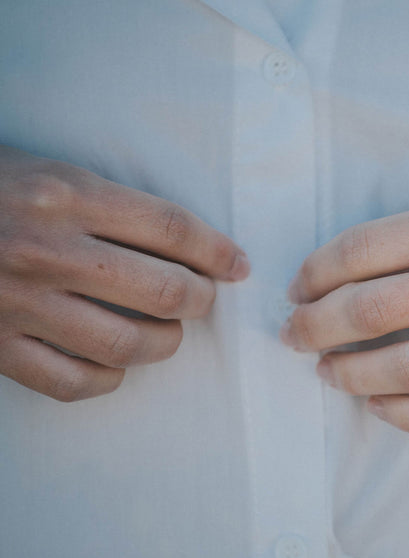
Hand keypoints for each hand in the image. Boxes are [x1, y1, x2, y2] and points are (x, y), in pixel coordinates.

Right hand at [0, 146, 249, 400]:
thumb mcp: (55, 175)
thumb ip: (117, 207)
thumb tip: (188, 248)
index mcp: (67, 195)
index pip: (171, 228)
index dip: (217, 251)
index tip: (238, 265)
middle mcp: (48, 250)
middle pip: (163, 291)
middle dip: (200, 300)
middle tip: (202, 298)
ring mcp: (21, 304)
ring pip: (128, 344)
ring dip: (166, 344)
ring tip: (168, 332)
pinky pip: (75, 382)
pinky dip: (111, 378)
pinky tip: (117, 363)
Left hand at [280, 193, 408, 432]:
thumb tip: (347, 273)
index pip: (363, 248)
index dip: (315, 273)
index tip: (298, 290)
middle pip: (371, 310)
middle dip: (314, 327)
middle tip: (294, 335)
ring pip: (405, 368)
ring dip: (349, 373)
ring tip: (326, 371)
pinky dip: (403, 415)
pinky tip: (377, 405)